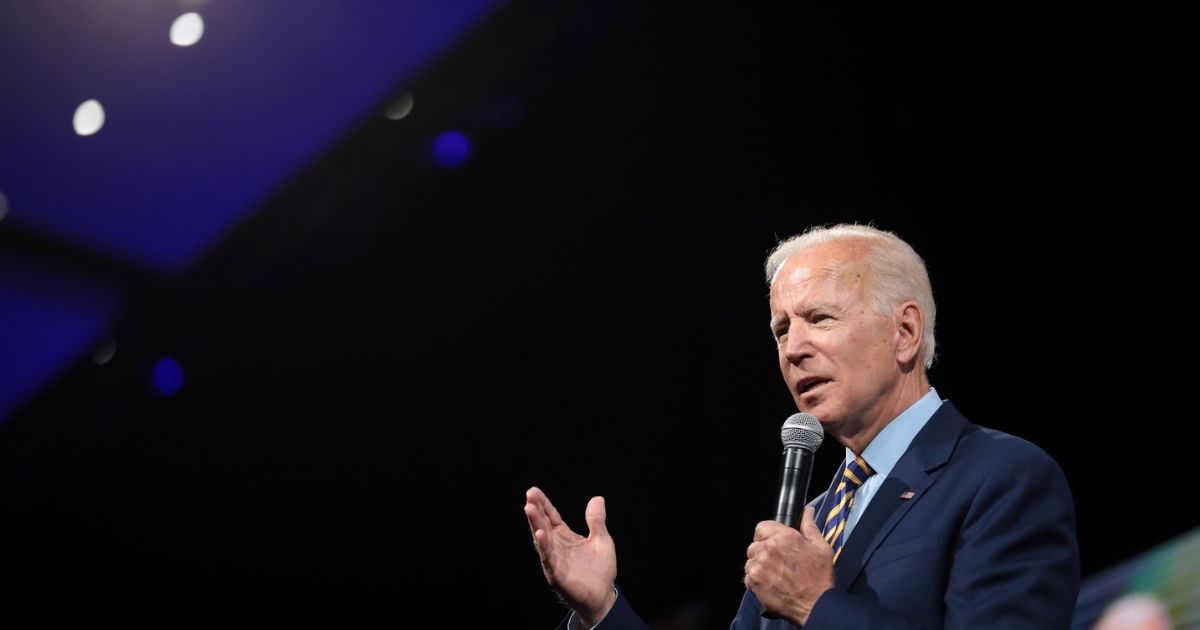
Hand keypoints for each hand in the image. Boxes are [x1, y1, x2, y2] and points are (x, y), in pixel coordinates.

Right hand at [524, 486, 617, 626]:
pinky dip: (543, 546)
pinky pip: (548, 559)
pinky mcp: (557, 575)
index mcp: (565, 537)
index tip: (534, 491)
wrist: (603, 596)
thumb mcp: (602, 540)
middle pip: (543, 524)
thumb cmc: (600, 570)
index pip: (551, 517)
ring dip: (535, 524)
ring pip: (542, 539)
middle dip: (536, 510)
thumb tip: (597, 498)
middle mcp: (556, 547)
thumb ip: (596, 521)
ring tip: (529, 508)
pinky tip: (539, 534)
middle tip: (529, 495)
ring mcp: (555, 560)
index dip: (544, 504)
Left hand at [744, 506, 834, 624]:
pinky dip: (756, 582)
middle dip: (762, 553)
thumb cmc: (820, 577)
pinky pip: (748, 577)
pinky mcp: (755, 581)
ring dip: (758, 567)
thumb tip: (808, 511)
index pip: (761, 527)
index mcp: (784, 536)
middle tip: (776, 564)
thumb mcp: (821, 547)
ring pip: (750, 561)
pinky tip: (769, 585)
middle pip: (754, 545)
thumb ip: (810, 527)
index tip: (772, 544)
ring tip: (774, 576)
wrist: (816, 604)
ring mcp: (760, 565)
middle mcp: (769, 548)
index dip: (766, 536)